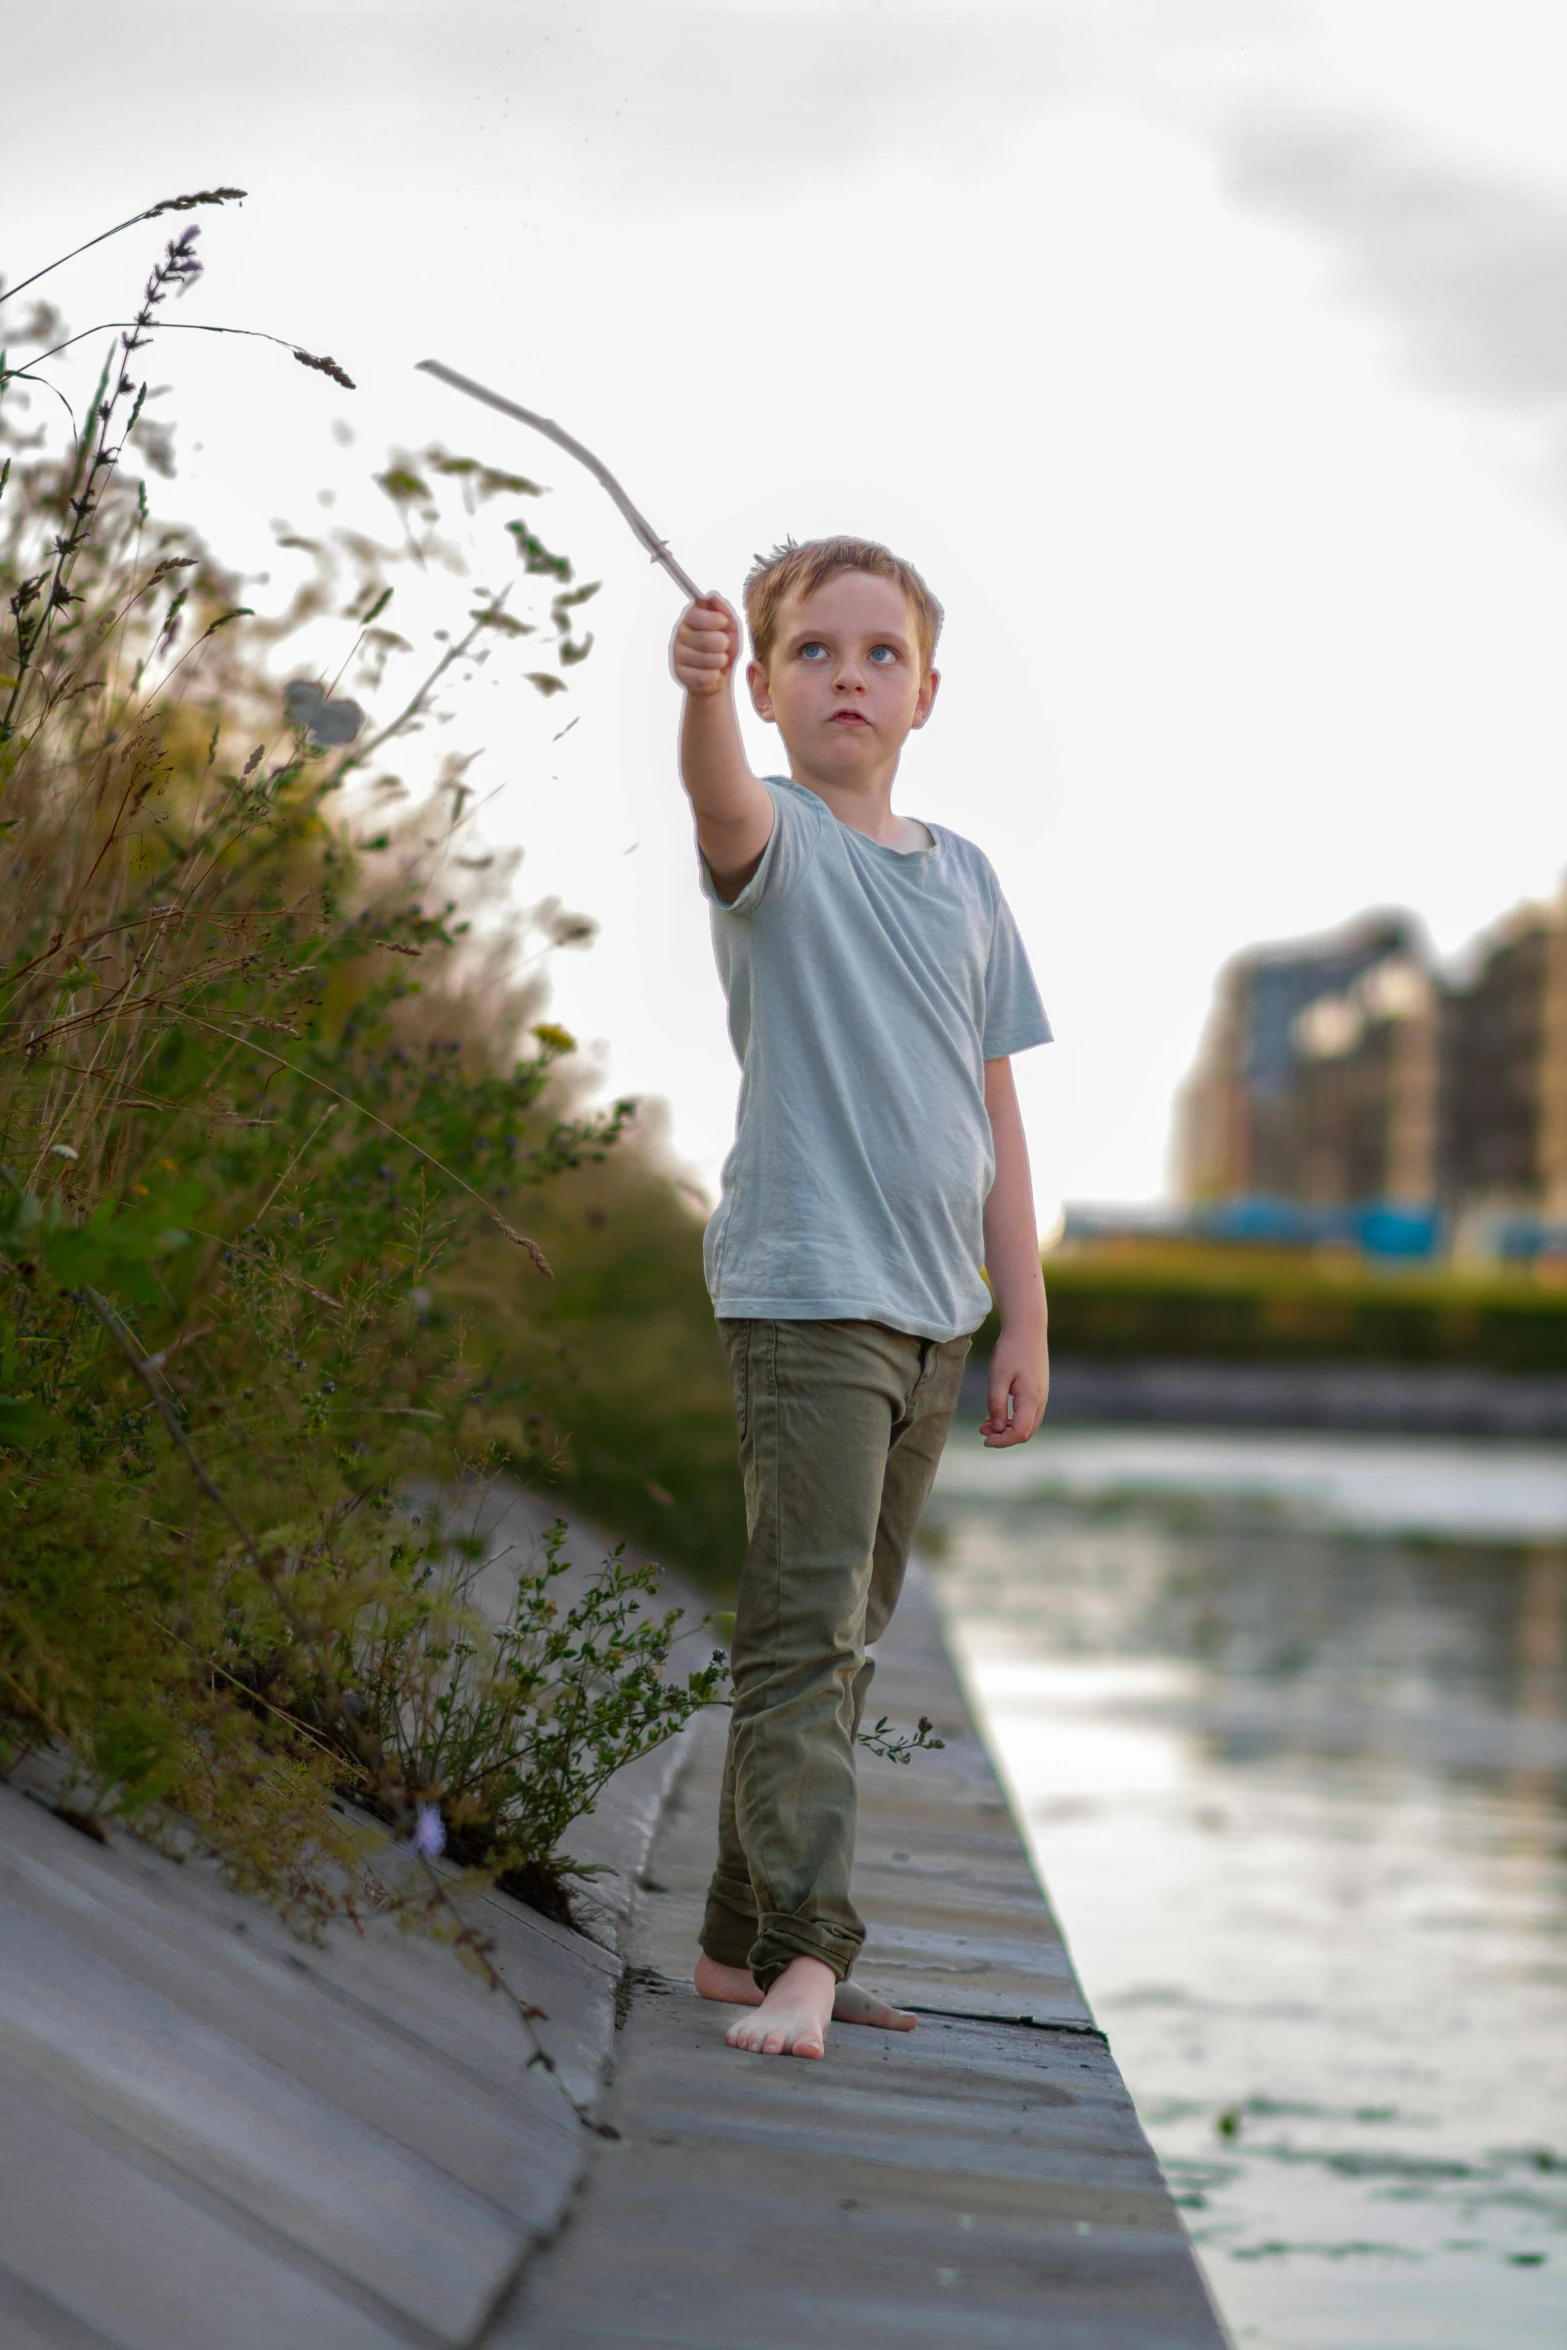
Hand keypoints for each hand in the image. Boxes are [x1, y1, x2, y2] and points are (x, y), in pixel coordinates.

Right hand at [671, 594, 739, 696]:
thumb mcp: (730, 628)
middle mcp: (681, 633)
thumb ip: (724, 611)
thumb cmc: (723, 648)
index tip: (723, 622)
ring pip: (706, 659)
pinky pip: (703, 677)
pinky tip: (712, 673)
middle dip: (723, 643)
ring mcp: (677, 654)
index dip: (712, 619)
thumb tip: (713, 595)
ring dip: (720, 661)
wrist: (717, 677)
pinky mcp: (679, 674)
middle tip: (724, 645)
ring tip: (719, 660)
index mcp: (692, 618)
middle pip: (704, 639)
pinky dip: (714, 676)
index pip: (696, 615)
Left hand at [980, 1323, 1048, 1447]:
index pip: (1019, 1433)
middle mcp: (1040, 1401)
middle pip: (1025, 1432)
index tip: (984, 1440)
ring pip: (1027, 1424)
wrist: (1028, 1328)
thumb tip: (996, 1427)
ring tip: (986, 1423)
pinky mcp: (1038, 1390)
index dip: (1002, 1441)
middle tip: (982, 1431)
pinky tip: (997, 1412)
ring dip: (1007, 1428)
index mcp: (1031, 1399)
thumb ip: (996, 1404)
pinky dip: (1013, 1418)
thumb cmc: (1010, 1351)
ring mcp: (1041, 1395)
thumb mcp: (997, 1377)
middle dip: (1004, 1437)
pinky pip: (1027, 1413)